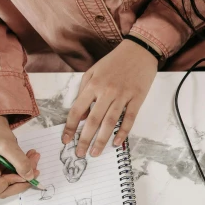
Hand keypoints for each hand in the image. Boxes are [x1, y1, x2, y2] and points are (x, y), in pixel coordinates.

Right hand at [0, 116, 40, 198]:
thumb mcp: (6, 144)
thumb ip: (19, 160)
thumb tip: (30, 177)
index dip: (8, 184)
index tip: (20, 172)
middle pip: (2, 191)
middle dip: (21, 179)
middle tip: (35, 164)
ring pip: (10, 186)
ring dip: (25, 174)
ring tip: (34, 158)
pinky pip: (12, 179)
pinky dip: (23, 170)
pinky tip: (30, 159)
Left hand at [62, 38, 156, 157]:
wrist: (139, 50)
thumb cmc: (115, 61)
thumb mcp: (94, 71)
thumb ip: (85, 91)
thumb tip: (83, 114)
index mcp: (93, 84)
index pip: (78, 110)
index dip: (70, 127)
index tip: (66, 140)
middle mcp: (106, 91)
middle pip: (93, 120)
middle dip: (84, 139)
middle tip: (80, 153)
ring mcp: (123, 96)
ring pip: (110, 122)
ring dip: (102, 140)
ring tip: (95, 153)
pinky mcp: (137, 99)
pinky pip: (129, 119)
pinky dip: (123, 132)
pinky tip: (117, 143)